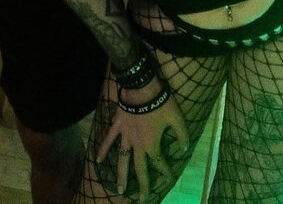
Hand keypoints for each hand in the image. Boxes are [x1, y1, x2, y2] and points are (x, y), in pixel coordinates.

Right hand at [98, 80, 187, 201]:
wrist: (142, 89)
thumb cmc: (161, 104)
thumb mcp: (176, 118)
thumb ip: (182, 135)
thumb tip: (185, 149)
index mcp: (152, 145)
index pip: (159, 162)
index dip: (165, 170)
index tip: (169, 177)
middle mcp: (137, 145)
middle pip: (140, 168)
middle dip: (143, 184)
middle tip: (142, 198)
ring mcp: (125, 136)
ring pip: (122, 160)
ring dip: (121, 175)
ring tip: (120, 189)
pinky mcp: (117, 126)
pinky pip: (109, 139)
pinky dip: (102, 149)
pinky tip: (97, 160)